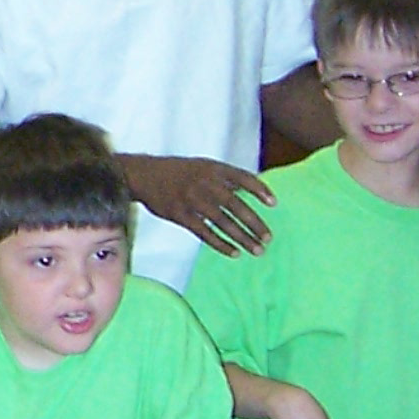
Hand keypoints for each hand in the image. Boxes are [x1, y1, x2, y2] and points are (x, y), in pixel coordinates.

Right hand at [119, 155, 274, 256]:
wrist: (145, 175)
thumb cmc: (179, 172)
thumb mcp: (203, 166)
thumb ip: (225, 177)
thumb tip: (251, 189)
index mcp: (213, 169)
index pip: (243, 178)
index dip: (259, 190)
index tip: (274, 203)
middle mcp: (205, 184)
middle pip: (236, 206)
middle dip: (254, 224)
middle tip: (268, 238)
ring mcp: (192, 200)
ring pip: (223, 222)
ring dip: (242, 238)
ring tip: (257, 250)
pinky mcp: (181, 215)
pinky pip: (205, 233)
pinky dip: (221, 244)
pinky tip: (234, 253)